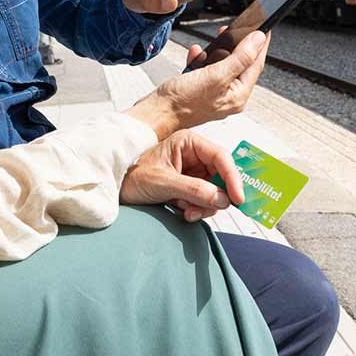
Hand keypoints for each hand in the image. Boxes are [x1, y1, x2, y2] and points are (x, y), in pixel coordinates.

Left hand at [120, 131, 245, 221]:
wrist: (116, 191)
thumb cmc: (133, 177)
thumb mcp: (163, 182)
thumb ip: (194, 189)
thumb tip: (222, 198)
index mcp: (188, 143)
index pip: (221, 157)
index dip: (232, 177)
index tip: (238, 198)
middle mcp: (194, 155)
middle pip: (222, 176)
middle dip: (216, 196)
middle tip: (205, 209)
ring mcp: (193, 172)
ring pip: (216, 191)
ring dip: (205, 205)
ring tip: (187, 211)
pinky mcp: (190, 187)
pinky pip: (206, 200)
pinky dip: (199, 209)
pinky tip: (183, 212)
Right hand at [125, 30, 268, 139]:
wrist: (156, 112)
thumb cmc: (182, 101)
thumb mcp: (216, 75)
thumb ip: (240, 57)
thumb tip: (257, 41)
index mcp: (238, 96)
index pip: (256, 65)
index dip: (261, 45)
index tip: (264, 28)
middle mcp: (229, 96)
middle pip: (241, 64)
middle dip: (238, 45)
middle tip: (238, 29)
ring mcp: (214, 93)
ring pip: (223, 65)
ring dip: (217, 51)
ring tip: (216, 40)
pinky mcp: (200, 90)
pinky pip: (207, 70)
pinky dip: (202, 60)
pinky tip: (196, 54)